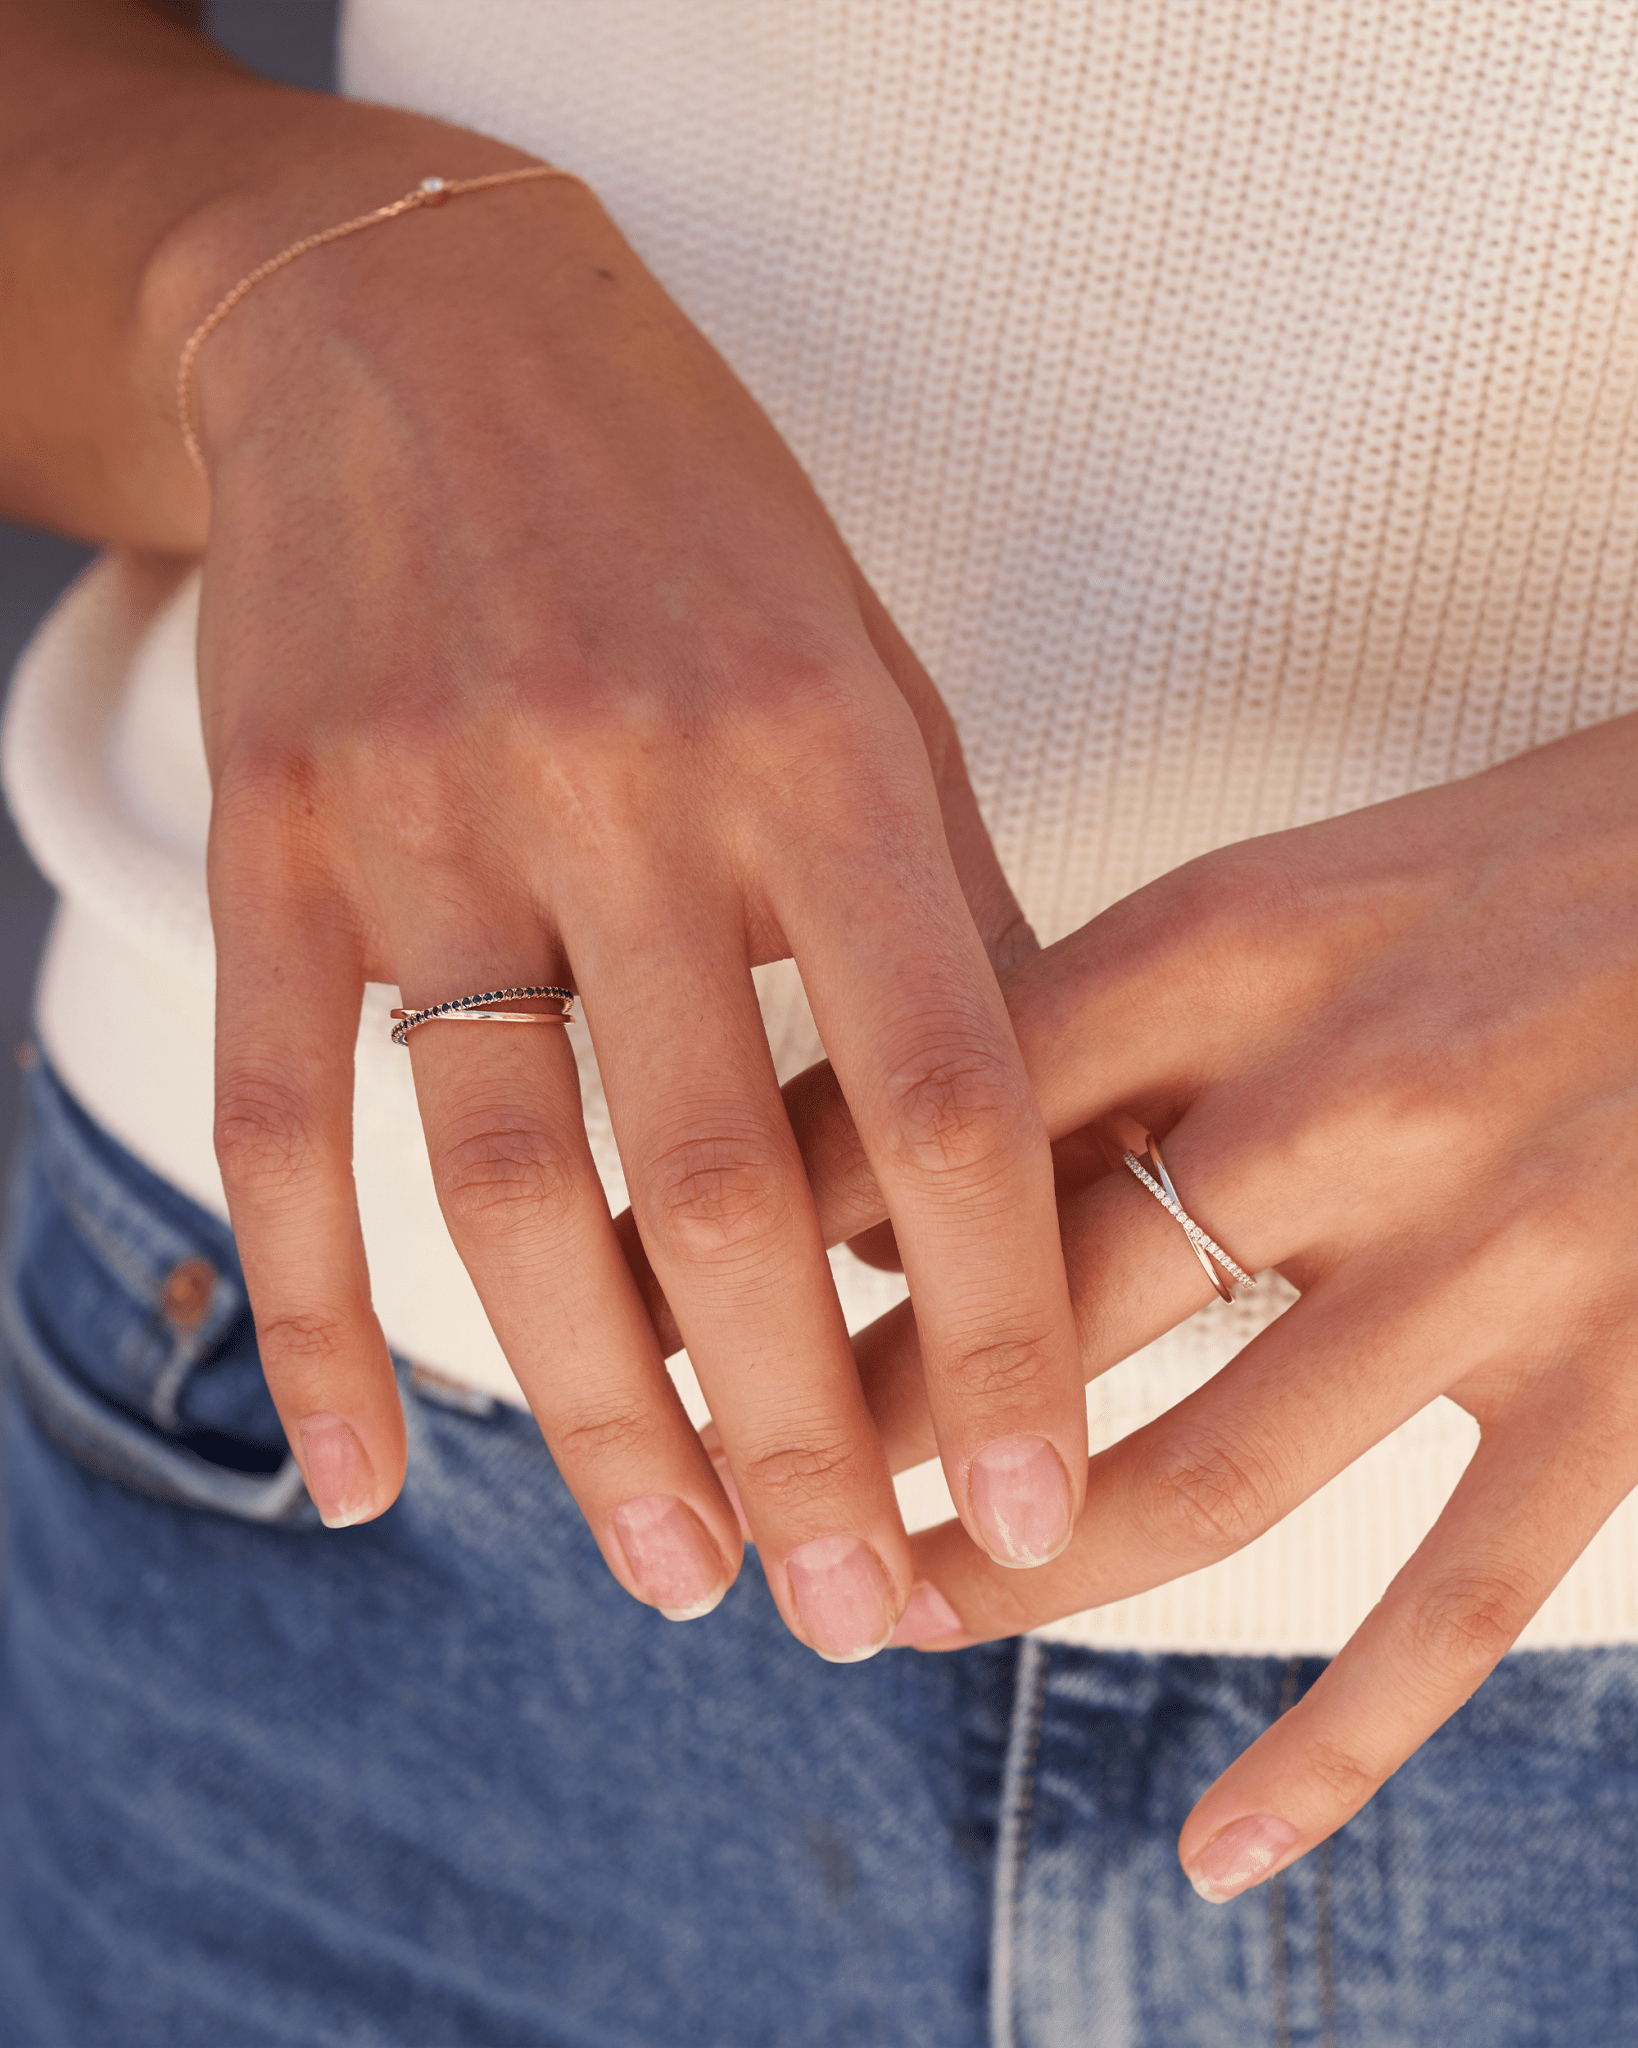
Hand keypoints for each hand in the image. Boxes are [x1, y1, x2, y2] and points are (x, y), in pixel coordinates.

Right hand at [174, 138, 1086, 1659]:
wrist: (423, 320)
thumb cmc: (694, 522)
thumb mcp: (870, 677)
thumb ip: (941, 916)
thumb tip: (1019, 1171)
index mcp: (823, 748)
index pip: (941, 1096)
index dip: (990, 1327)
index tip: (1026, 1508)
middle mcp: (632, 788)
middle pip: (720, 1184)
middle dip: (798, 1432)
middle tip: (848, 1611)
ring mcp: (433, 814)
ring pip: (506, 1182)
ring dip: (590, 1412)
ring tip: (670, 1569)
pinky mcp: (277, 837)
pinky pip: (281, 1115)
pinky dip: (316, 1312)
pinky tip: (356, 1468)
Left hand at [757, 713, 1637, 1876]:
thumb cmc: (1515, 868)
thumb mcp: (1282, 890)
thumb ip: (1093, 1021)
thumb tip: (877, 1180)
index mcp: (1239, 941)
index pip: (938, 1108)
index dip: (769, 1226)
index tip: (653, 1303)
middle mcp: (1348, 1094)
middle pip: (1033, 1305)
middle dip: (861, 1429)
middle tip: (750, 1501)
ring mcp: (1494, 1249)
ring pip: (1200, 1471)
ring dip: (1021, 1577)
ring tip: (896, 1616)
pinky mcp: (1621, 1381)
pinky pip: (1452, 1599)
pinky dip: (1331, 1748)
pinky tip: (1218, 1843)